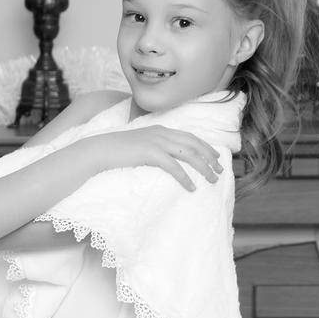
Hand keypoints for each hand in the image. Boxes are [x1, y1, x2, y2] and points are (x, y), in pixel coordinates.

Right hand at [84, 127, 223, 190]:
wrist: (99, 150)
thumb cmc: (116, 151)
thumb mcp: (139, 144)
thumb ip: (153, 146)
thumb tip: (163, 158)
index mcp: (161, 130)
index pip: (190, 137)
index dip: (205, 147)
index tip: (215, 158)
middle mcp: (162, 133)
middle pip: (194, 144)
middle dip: (209, 158)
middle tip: (220, 171)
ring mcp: (157, 142)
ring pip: (189, 154)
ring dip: (203, 168)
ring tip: (212, 180)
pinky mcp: (150, 153)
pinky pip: (174, 167)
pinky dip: (185, 177)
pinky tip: (192, 187)